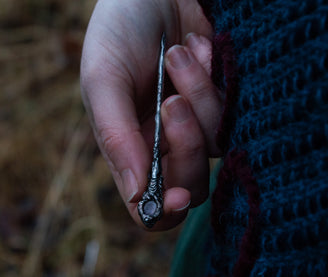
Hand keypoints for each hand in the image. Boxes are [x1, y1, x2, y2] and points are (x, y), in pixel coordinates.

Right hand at [81, 0, 221, 229]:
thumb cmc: (119, 30)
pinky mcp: (221, 102)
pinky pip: (233, 112)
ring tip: (177, 54)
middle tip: (171, 102)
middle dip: (186, 145)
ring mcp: (195, 124)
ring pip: (215, 147)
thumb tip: (137, 195)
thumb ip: (115, 137)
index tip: (175, 197)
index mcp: (128, 146)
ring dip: (197, 97)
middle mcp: (162, 143)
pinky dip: (212, 78)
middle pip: (190, 184)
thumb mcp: (103, 80)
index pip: (148, 203)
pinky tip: (197, 47)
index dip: (162, 211)